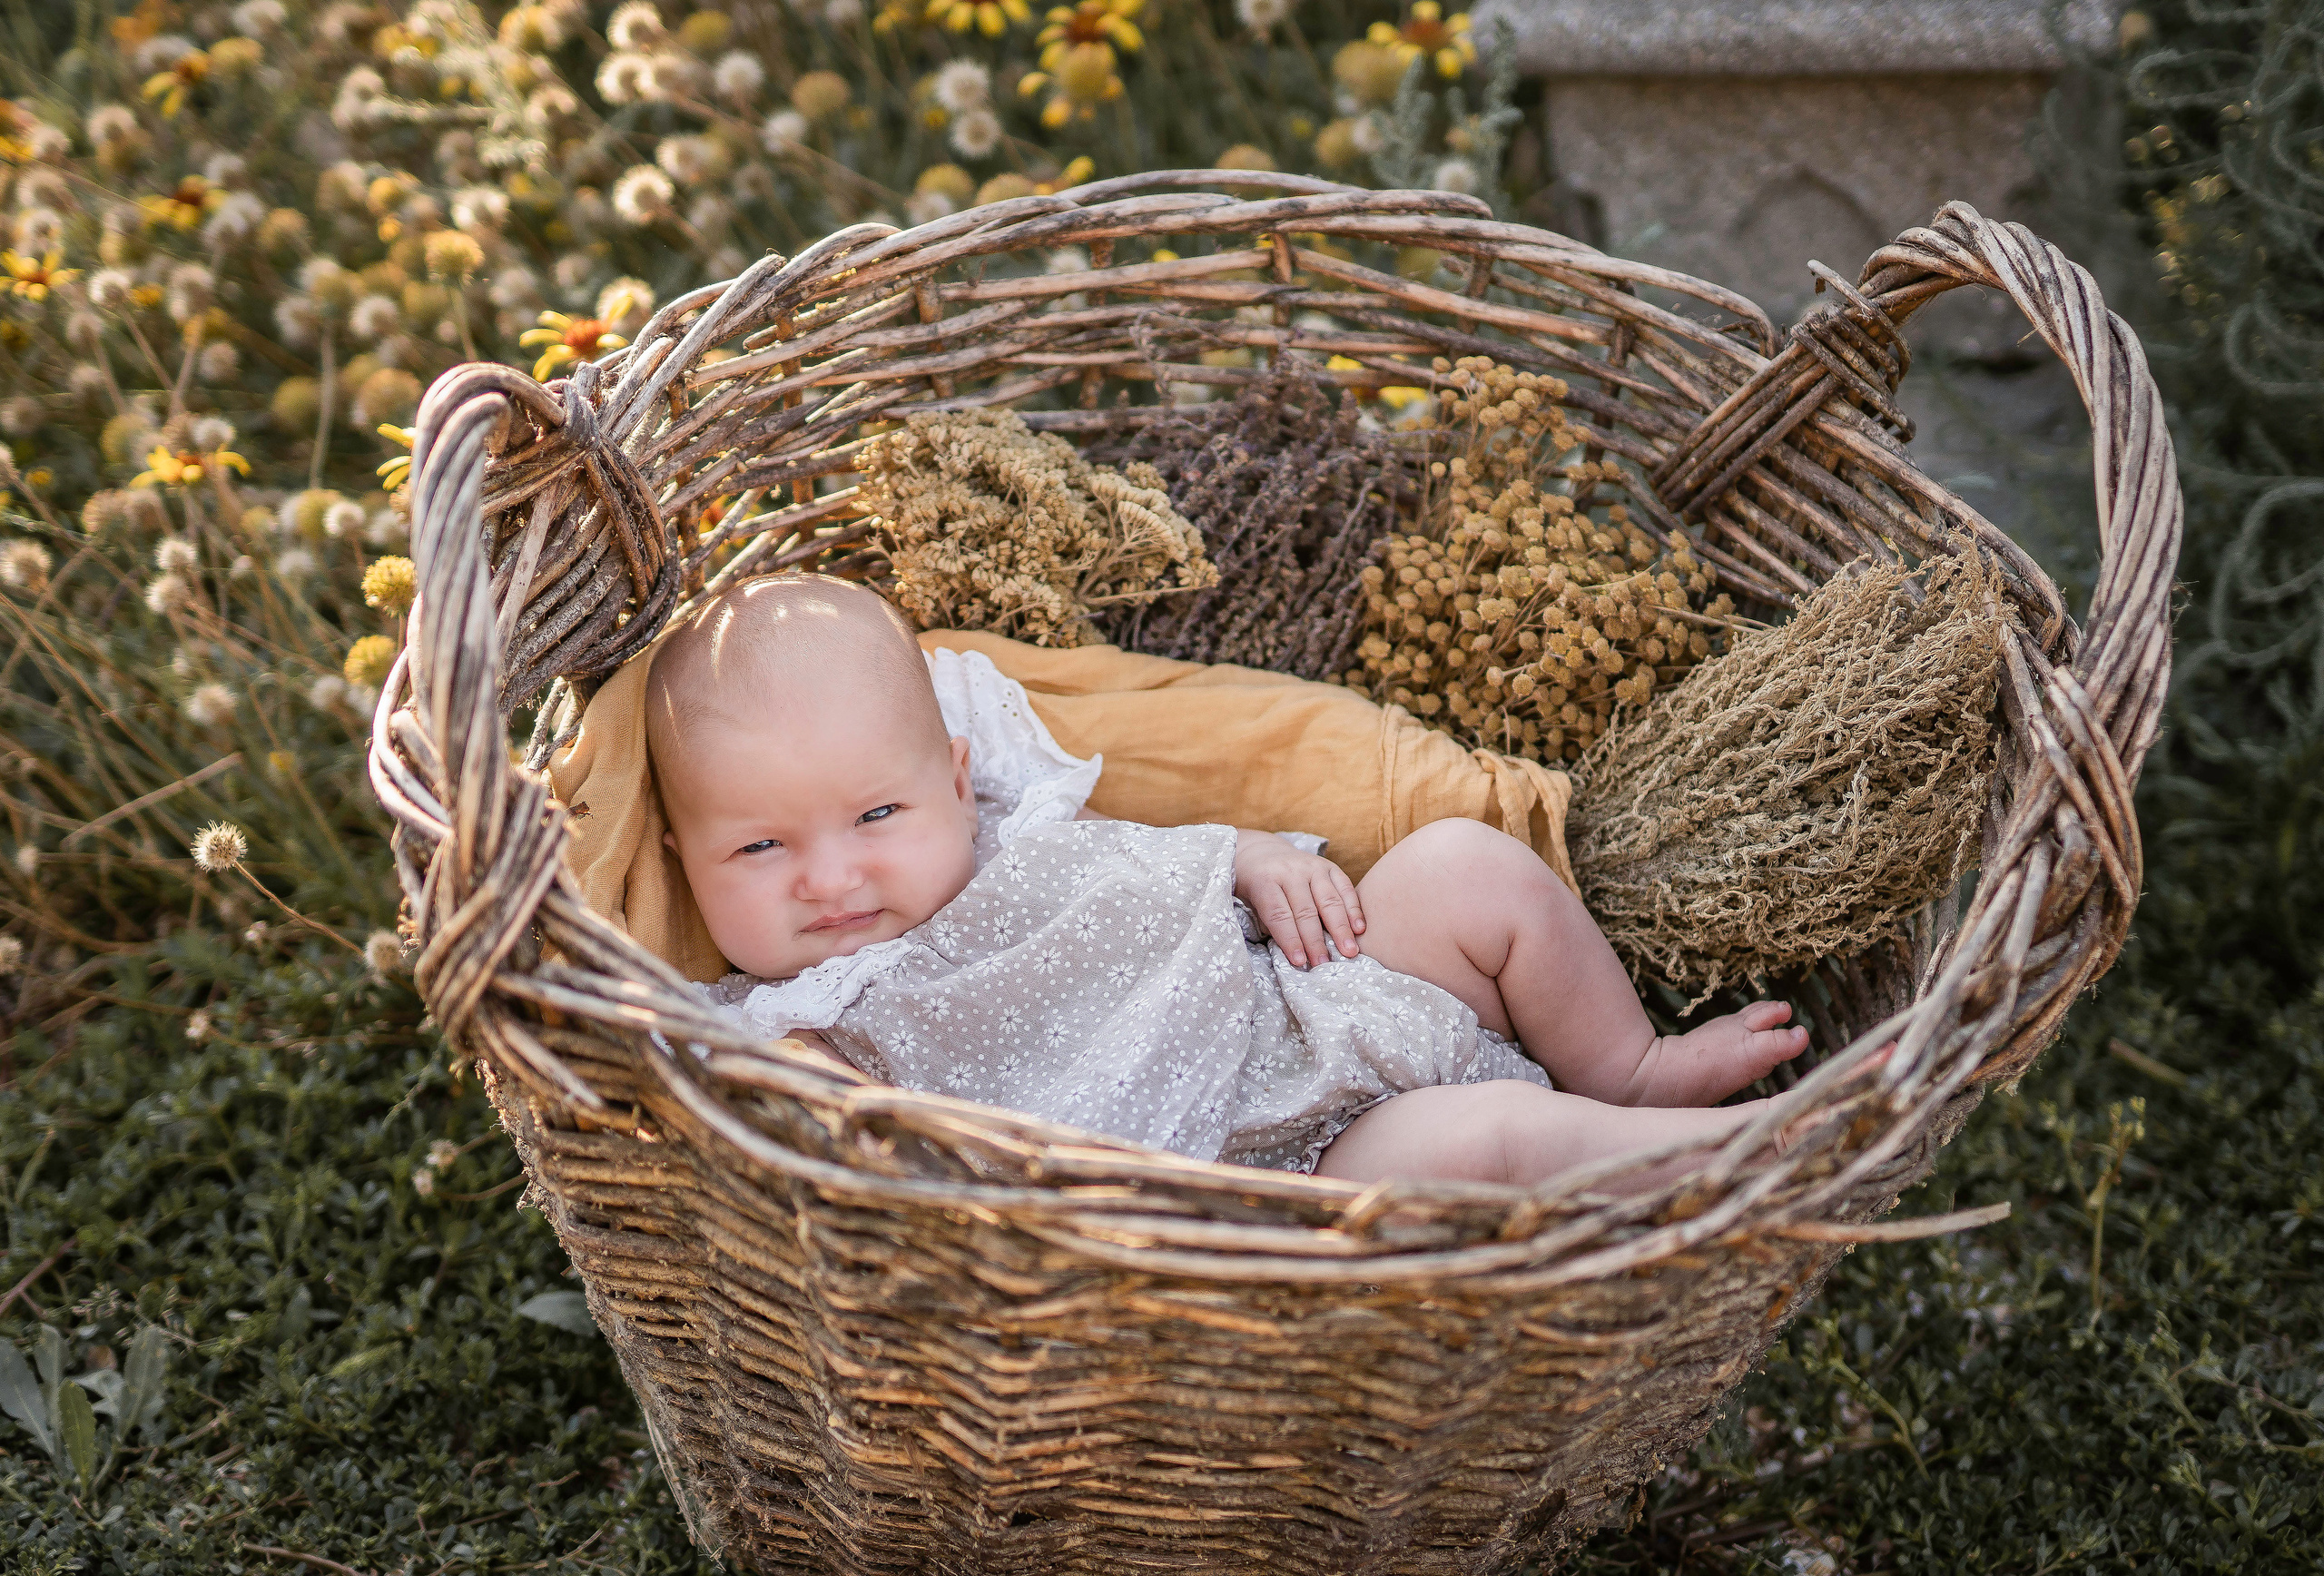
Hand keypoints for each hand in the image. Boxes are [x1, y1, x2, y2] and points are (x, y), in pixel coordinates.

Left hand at [1234, 830, 1362, 968]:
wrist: (1264, 853)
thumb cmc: (1257, 887)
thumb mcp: (1252, 901)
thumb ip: (1271, 923)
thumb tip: (1296, 954)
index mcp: (1265, 880)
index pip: (1279, 914)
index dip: (1290, 940)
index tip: (1299, 962)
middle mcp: (1291, 871)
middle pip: (1306, 911)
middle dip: (1315, 941)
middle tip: (1323, 963)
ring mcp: (1313, 867)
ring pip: (1330, 901)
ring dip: (1341, 929)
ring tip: (1349, 951)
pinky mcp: (1330, 866)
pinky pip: (1346, 888)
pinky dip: (1354, 910)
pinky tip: (1359, 929)